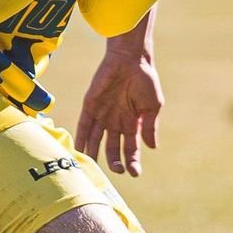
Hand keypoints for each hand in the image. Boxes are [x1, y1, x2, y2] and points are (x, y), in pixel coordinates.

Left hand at [76, 45, 163, 175]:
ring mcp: (102, 115)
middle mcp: (116, 121)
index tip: (134, 173)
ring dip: (94, 154)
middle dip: (114, 161)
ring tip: (94, 168)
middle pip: (112, 147)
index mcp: (133, 122)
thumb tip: (152, 148)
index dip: (132, 161)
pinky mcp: (90, 107)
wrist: (130, 59)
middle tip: (117, 170)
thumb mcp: (152, 106)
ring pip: (96, 140)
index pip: (131, 147)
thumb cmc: (145, 80)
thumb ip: (150, 127)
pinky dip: (81, 139)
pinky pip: (84, 127)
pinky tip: (79, 152)